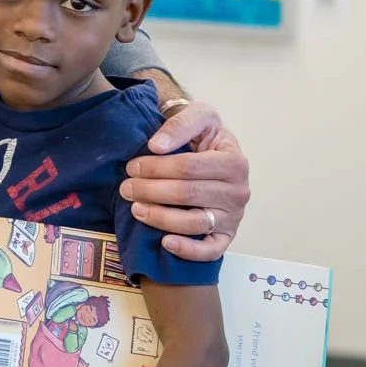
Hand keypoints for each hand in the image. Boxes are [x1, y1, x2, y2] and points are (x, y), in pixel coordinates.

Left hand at [123, 101, 247, 260]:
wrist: (214, 151)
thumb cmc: (205, 136)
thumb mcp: (199, 116)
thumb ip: (180, 124)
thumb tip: (156, 146)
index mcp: (234, 161)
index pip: (188, 167)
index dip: (156, 167)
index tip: (132, 166)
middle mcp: (239, 191)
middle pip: (187, 194)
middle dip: (150, 191)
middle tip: (126, 188)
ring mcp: (233, 216)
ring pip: (194, 223)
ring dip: (160, 218)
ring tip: (136, 209)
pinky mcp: (226, 236)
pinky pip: (210, 250)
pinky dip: (188, 250)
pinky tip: (165, 242)